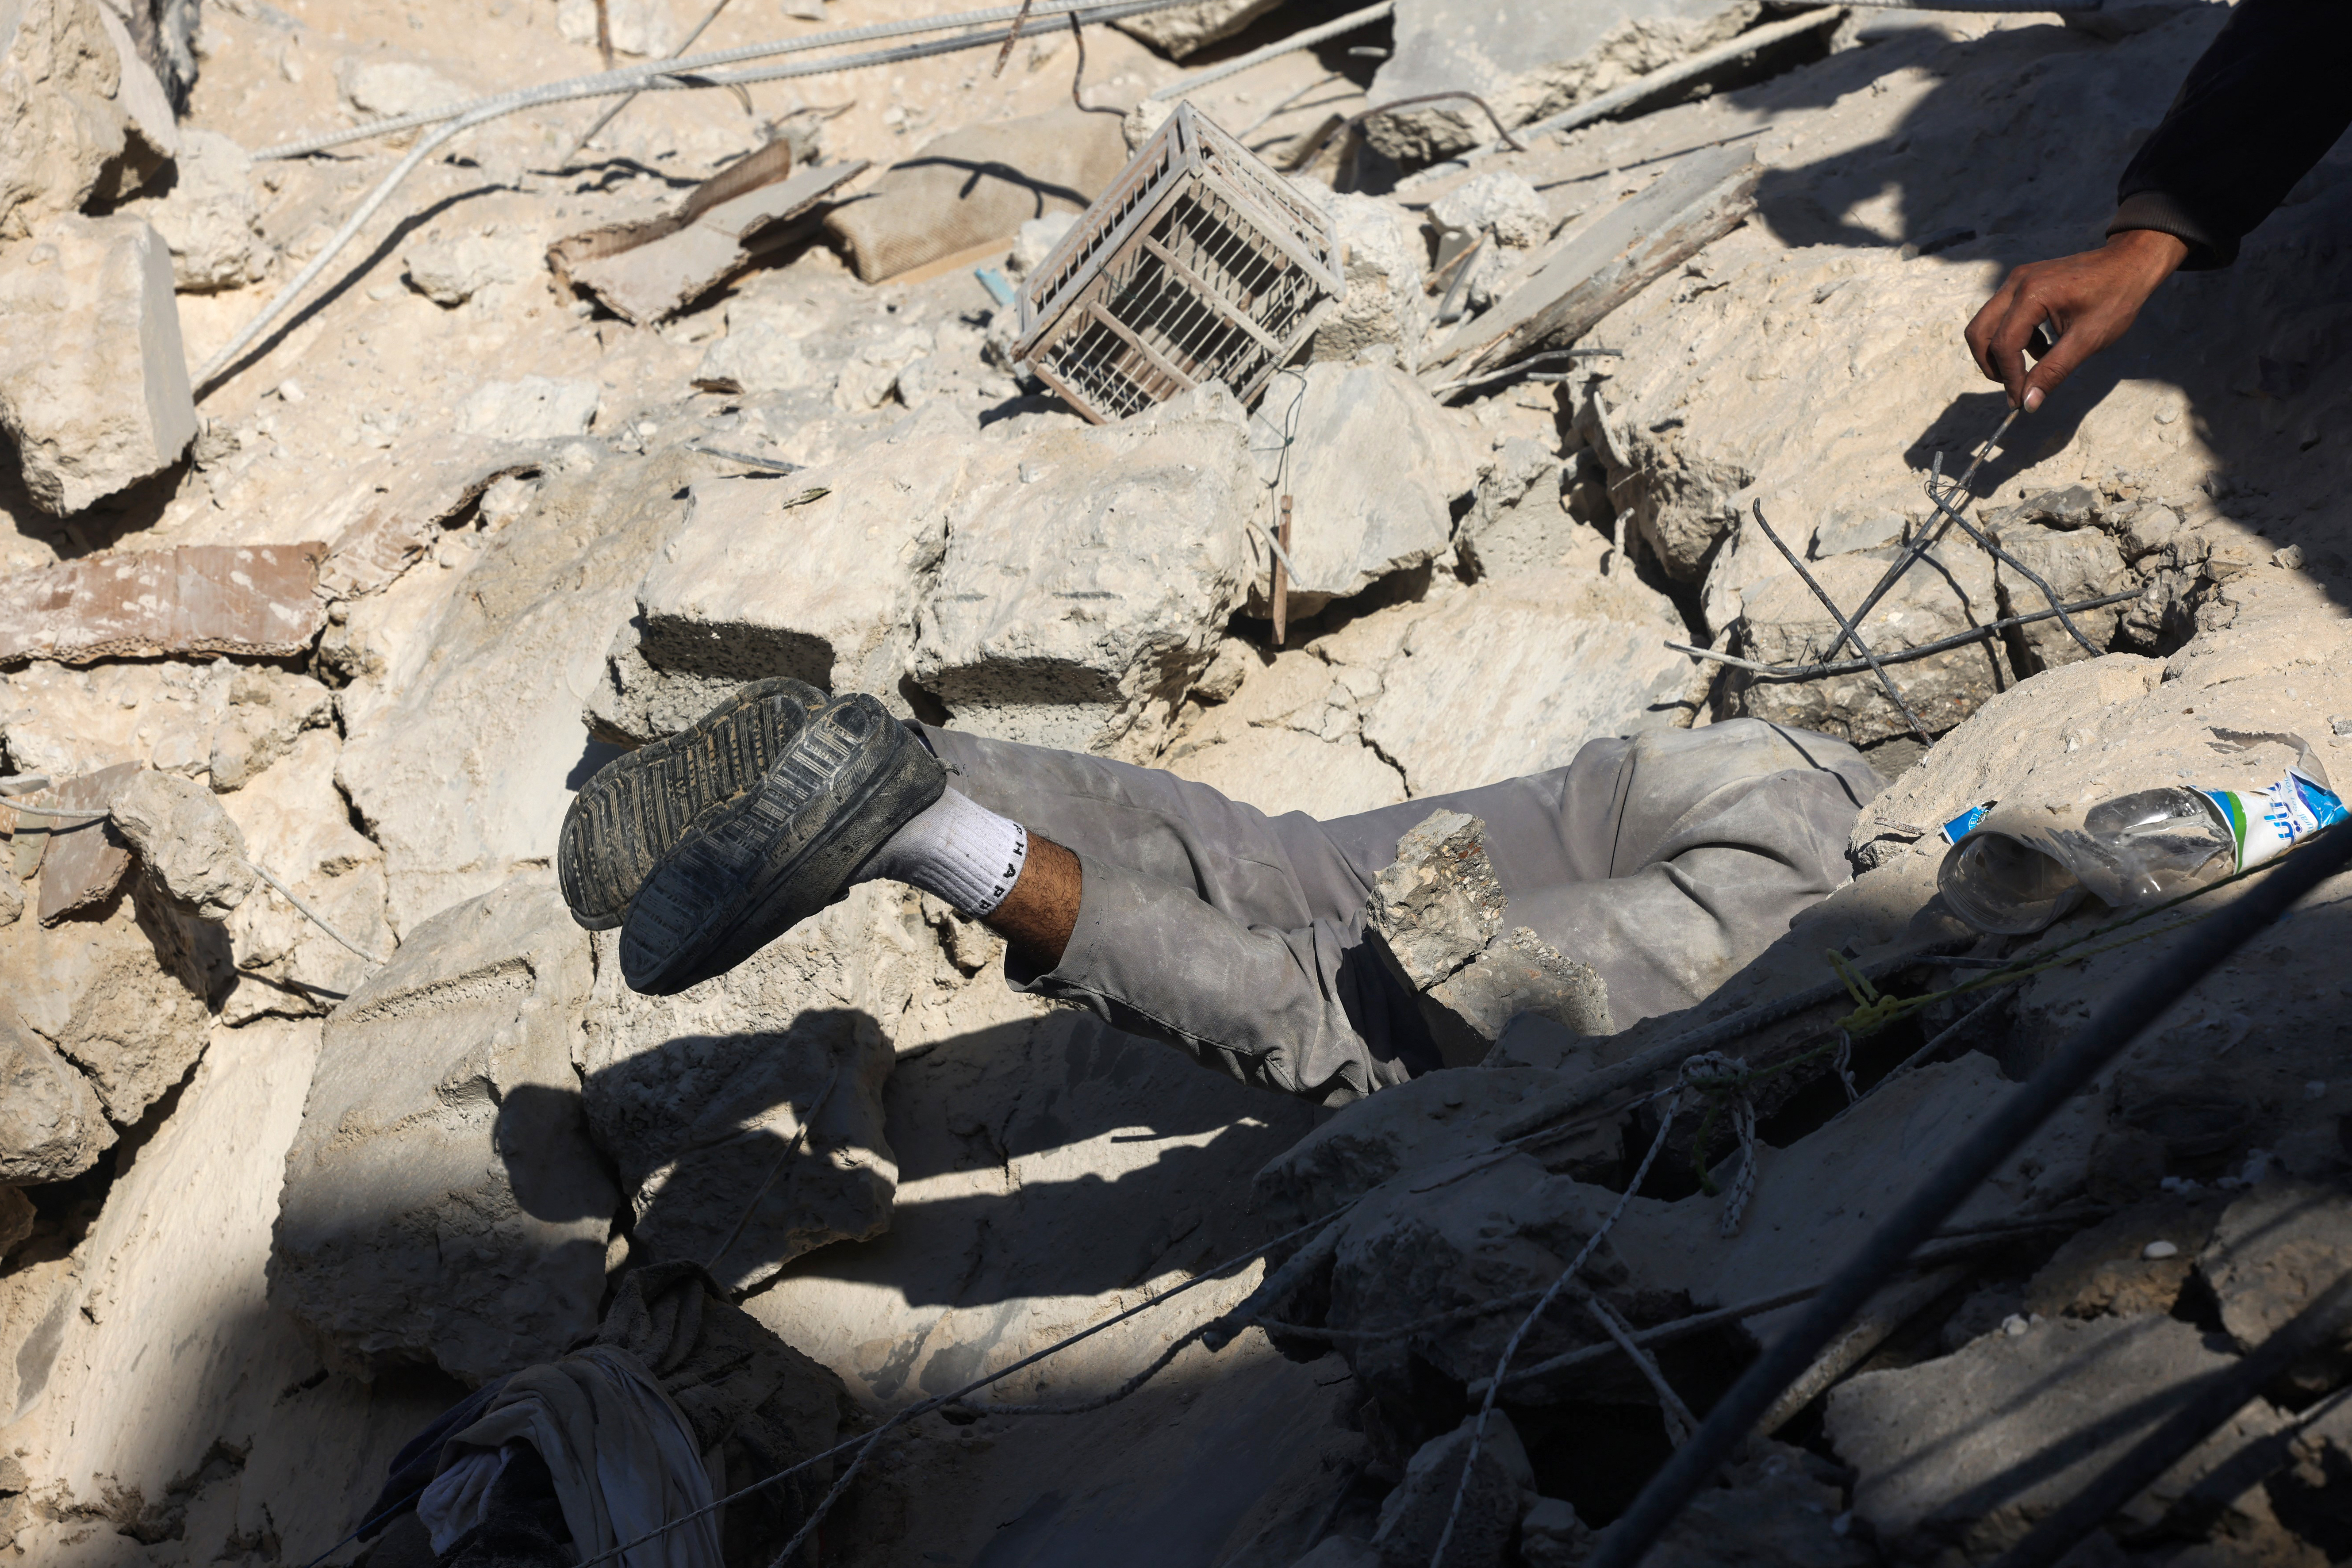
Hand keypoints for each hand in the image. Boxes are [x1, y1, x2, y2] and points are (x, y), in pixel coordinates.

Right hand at [1965, 229, 2189, 411]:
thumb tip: (2028, 403)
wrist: (2130, 263)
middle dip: (1991, 365)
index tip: (2020, 401)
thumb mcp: (2087, 340)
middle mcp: (2017, 283)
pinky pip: (2001, 315)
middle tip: (2013, 386)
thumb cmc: (2115, 298)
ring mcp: (2017, 280)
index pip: (2004, 345)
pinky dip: (2013, 338)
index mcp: (2032, 295)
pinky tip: (2042, 347)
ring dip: (2002, 352)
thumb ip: (2053, 372)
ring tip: (2033, 366)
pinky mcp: (2022, 282)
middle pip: (1979, 333)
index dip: (2009, 377)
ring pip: (1986, 324)